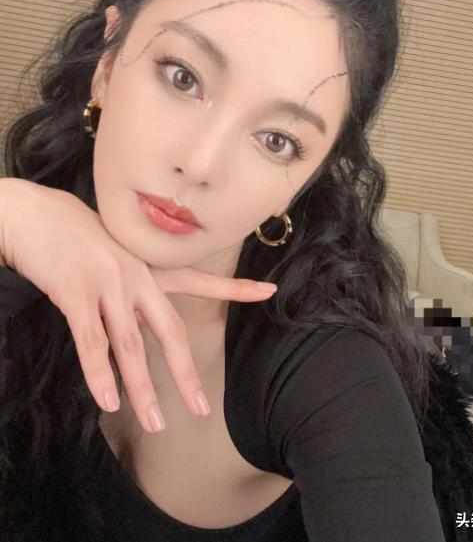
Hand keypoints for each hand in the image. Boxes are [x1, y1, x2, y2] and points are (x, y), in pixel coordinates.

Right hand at [2, 179, 276, 432]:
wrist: (37, 215)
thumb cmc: (79, 236)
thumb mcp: (120, 255)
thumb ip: (139, 286)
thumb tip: (147, 320)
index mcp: (151, 266)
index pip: (200, 279)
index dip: (235, 287)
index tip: (269, 291)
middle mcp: (137, 277)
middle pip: (170, 331)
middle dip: (186, 373)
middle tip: (201, 408)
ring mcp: (108, 286)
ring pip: (130, 346)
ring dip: (142, 389)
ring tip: (156, 423)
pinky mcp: (76, 295)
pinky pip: (91, 343)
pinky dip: (99, 375)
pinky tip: (108, 401)